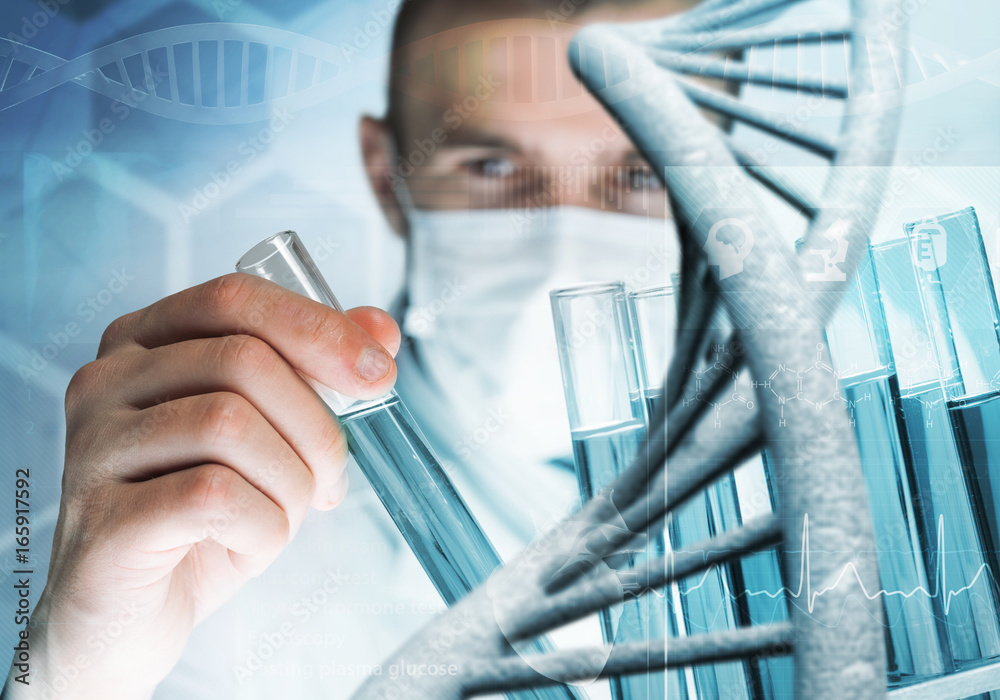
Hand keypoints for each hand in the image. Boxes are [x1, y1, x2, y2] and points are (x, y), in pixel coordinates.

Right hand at [7, 274, 399, 698]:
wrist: (129, 617)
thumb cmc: (201, 517)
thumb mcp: (270, 437)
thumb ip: (316, 374)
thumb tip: (380, 327)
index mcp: (144, 343)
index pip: (235, 298)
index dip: (318, 329)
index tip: (378, 374)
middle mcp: (106, 382)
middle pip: (245, 360)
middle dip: (317, 426)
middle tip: (331, 480)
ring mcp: (93, 449)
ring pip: (231, 424)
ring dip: (291, 483)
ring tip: (280, 516)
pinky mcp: (102, 519)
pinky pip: (214, 496)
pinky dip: (262, 527)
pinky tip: (247, 545)